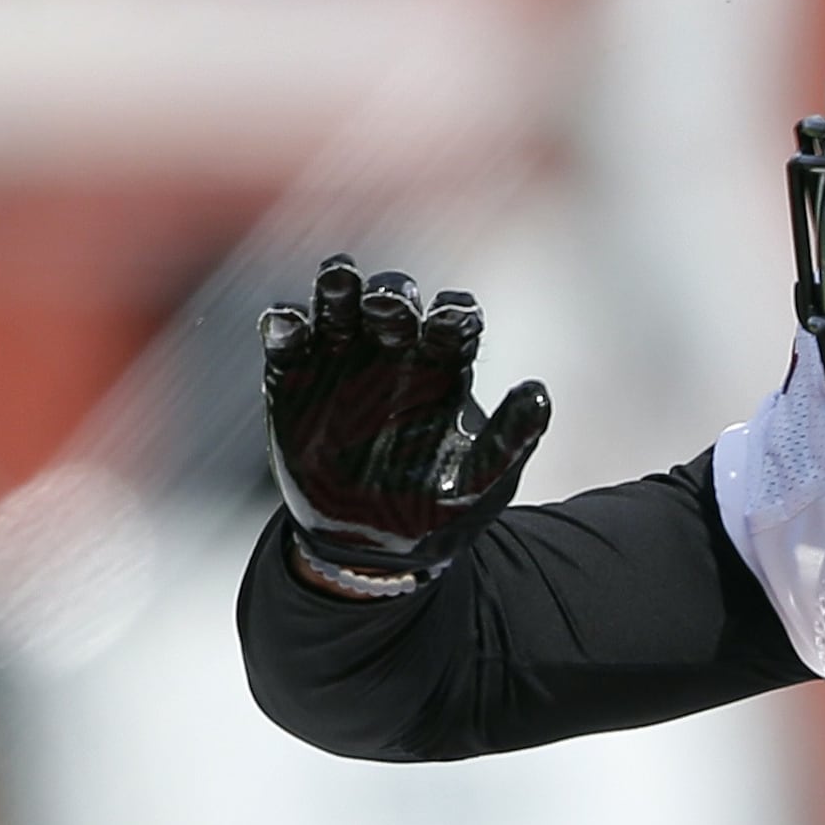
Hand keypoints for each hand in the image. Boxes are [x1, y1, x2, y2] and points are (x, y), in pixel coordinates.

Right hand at [261, 254, 548, 585]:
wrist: (372, 546)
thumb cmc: (437, 510)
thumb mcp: (480, 482)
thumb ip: (510, 439)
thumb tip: (540, 393)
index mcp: (443, 368)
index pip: (453, 325)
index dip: (455, 314)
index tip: (455, 317)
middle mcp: (393, 353)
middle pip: (394, 306)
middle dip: (393, 296)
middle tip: (390, 301)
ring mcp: (341, 361)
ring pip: (339, 309)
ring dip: (338, 290)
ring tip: (338, 278)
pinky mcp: (294, 380)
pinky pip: (286, 344)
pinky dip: (284, 327)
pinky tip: (287, 320)